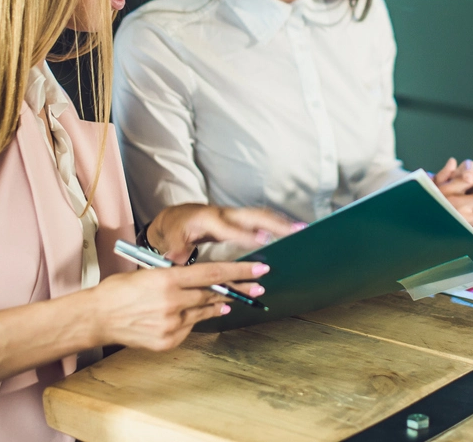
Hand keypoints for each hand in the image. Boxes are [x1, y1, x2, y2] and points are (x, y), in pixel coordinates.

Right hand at [85, 260, 270, 351]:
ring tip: (231, 300)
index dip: (240, 270)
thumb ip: (177, 276)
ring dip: (218, 304)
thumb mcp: (150, 272)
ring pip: (204, 311)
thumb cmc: (120, 290)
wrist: (98, 317)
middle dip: (238, 290)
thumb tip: (204, 278)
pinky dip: (195, 318)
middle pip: (214, 293)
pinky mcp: (167, 341)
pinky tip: (195, 313)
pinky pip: (190, 327)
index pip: (213, 273)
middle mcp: (172, 302)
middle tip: (258, 286)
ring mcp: (171, 324)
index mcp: (167, 279)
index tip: (261, 268)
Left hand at [148, 203, 302, 262]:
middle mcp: (224, 214)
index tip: (266, 241)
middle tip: (297, 231)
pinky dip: (277, 222)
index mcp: (207, 220)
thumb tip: (178, 259)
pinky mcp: (237, 218)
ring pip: (260, 215)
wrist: (175, 217)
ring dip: (281, 221)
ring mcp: (232, 214)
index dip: (248, 236)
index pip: (231, 229)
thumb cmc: (174, 230)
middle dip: (275, 223)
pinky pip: (260, 218)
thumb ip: (175, 251)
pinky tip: (290, 229)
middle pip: (253, 216)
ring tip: (302, 230)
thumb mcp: (170, 241)